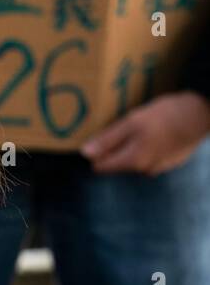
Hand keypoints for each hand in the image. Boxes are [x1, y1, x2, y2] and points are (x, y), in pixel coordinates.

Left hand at [81, 90, 209, 174]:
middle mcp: (146, 170)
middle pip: (117, 163)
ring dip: (131, 145)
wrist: (202, 114)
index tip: (97, 136)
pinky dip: (147, 145)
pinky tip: (153, 131)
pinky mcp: (171, 160)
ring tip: (137, 127)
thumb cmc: (164, 116)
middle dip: (114, 147)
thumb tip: (85, 154)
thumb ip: (108, 140)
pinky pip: (150, 155)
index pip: (102, 167)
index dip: (95, 152)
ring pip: (134, 158)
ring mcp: (161, 166)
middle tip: (119, 126)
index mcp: (133, 162)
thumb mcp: (131, 123)